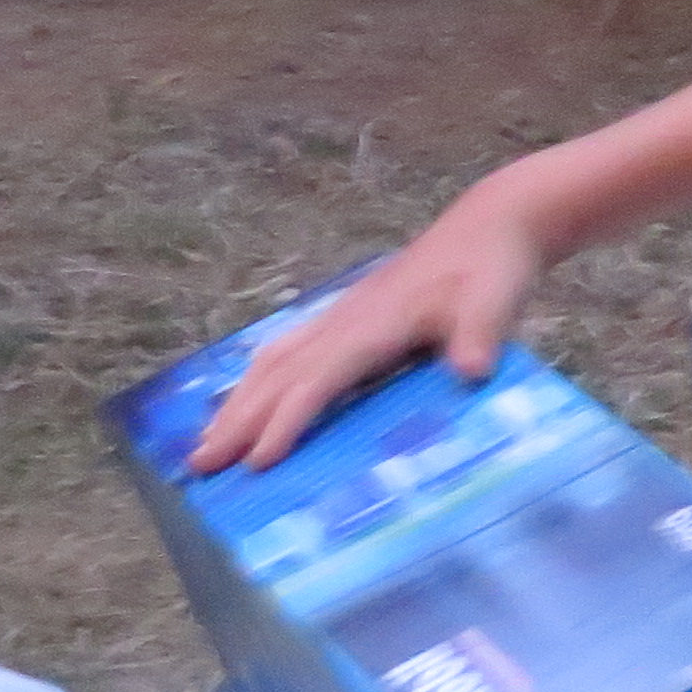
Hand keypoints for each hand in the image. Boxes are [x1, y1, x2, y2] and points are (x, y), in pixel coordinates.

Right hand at [182, 180, 555, 471]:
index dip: (286, 421)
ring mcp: (341, 316)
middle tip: (199, 466)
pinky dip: (259, 378)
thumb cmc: (489, 270)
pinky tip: (249, 393)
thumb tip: (470, 371)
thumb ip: (479, 338)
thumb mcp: (492, 306)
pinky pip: (288, 349)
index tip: (256, 463)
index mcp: (372, 326)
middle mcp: (344, 321)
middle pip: (277, 374)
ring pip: (273, 361)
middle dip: (236, 420)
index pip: (316, 380)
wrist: (489, 226)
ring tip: (207, 441)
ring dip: (237, 401)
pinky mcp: (348, 316)